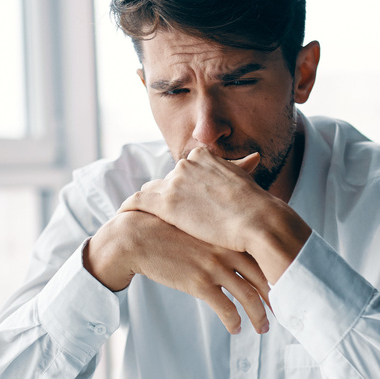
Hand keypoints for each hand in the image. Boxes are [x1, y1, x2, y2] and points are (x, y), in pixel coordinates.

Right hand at [84, 210, 269, 333]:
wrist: (138, 237)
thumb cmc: (168, 230)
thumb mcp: (200, 224)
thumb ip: (222, 231)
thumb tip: (240, 244)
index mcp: (231, 233)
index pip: (265, 255)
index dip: (280, 274)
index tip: (289, 287)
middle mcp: (228, 248)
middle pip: (264, 277)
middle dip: (277, 298)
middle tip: (285, 312)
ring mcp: (214, 266)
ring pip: (249, 296)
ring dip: (259, 316)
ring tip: (263, 328)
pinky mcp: (199, 283)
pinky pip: (225, 308)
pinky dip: (234, 321)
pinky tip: (235, 329)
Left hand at [118, 147, 311, 282]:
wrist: (258, 221)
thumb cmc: (258, 208)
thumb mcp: (245, 181)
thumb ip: (238, 170)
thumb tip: (253, 159)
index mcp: (205, 157)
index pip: (184, 170)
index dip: (181, 186)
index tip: (181, 199)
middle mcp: (187, 165)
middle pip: (166, 180)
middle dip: (164, 195)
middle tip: (159, 213)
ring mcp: (175, 182)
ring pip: (150, 190)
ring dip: (146, 203)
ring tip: (136, 216)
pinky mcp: (166, 203)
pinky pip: (137, 201)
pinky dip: (128, 207)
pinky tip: (121, 216)